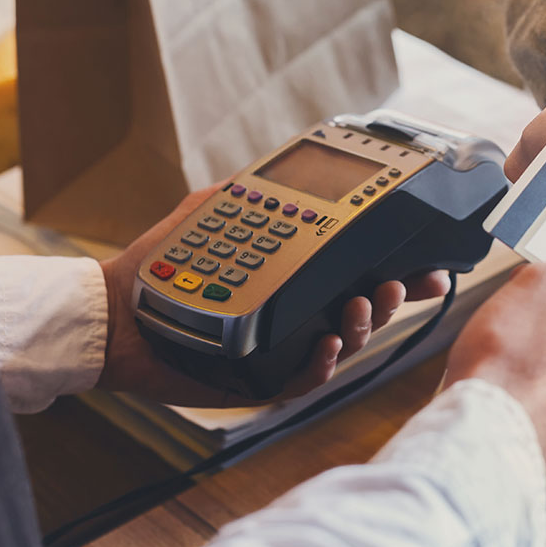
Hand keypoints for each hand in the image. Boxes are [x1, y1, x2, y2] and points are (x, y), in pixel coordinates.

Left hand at [98, 184, 451, 406]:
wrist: (114, 312)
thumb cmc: (163, 262)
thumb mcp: (214, 210)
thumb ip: (254, 191)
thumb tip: (290, 166)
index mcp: (297, 275)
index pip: (360, 271)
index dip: (400, 270)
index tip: (430, 263)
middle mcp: (299, 312)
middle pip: (366, 308)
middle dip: (392, 298)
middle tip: (401, 284)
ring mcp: (285, 346)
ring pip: (345, 343)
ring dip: (364, 326)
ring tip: (360, 307)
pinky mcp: (263, 379)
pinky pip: (306, 379)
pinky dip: (323, 364)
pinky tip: (326, 344)